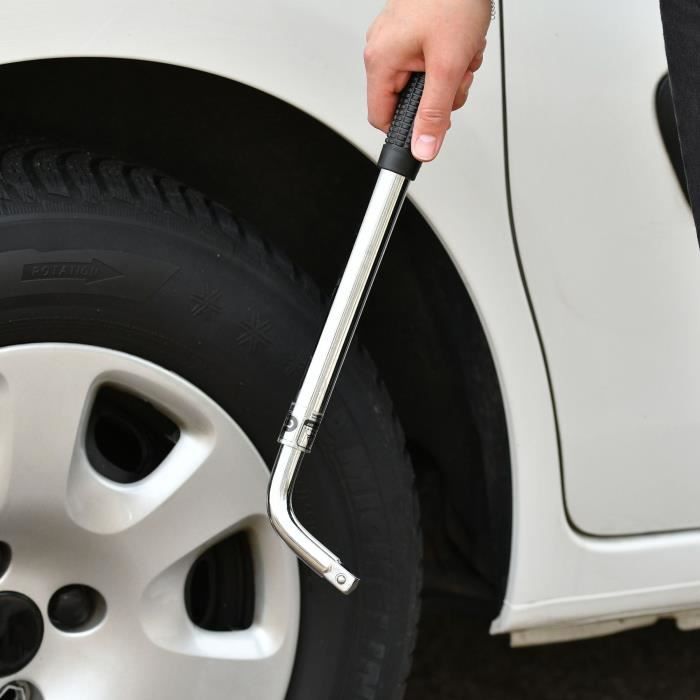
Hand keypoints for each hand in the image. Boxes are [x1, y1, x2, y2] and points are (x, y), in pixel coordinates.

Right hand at [364, 0, 490, 161]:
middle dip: (439, 97)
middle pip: (407, 101)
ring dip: (450, 76)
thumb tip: (423, 149)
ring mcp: (397, 39)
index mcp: (381, 60)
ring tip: (462, 55)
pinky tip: (461, 44)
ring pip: (422, 81)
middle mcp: (383, 49)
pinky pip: (428, 60)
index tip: (428, 130)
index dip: (407, 130)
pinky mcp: (412, 30)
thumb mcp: (448, 66)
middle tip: (457, 80)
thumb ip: (435, 114)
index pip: (382, 118)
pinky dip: (449, 58)